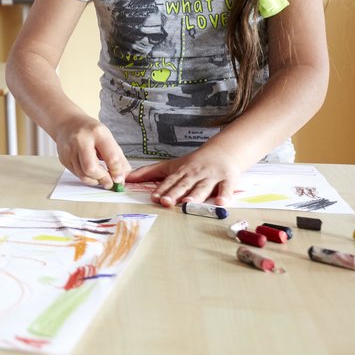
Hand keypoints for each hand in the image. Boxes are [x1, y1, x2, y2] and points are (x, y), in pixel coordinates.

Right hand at [53, 115, 130, 188]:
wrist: (68, 123)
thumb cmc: (90, 131)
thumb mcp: (107, 138)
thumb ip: (118, 156)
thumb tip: (123, 176)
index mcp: (97, 132)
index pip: (110, 157)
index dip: (117, 172)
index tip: (119, 179)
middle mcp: (81, 140)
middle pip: (91, 168)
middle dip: (102, 179)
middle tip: (109, 183)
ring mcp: (69, 149)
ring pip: (83, 175)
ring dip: (94, 180)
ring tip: (100, 177)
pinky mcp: (63, 158)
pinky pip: (76, 174)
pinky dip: (86, 176)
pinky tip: (90, 171)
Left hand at [125, 148, 241, 206]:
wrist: (223, 151)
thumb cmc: (194, 163)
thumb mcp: (171, 165)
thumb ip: (149, 172)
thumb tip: (127, 178)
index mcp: (181, 171)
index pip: (170, 181)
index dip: (162, 189)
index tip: (153, 197)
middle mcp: (195, 174)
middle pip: (184, 184)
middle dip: (175, 193)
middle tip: (166, 202)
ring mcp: (212, 177)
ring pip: (203, 187)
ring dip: (195, 195)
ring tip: (188, 203)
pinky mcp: (228, 180)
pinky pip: (226, 189)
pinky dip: (224, 196)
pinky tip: (219, 203)